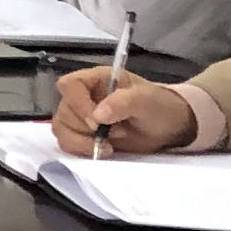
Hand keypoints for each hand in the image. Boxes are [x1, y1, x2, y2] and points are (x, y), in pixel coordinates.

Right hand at [55, 67, 196, 156]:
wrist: (168, 127)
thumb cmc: (158, 107)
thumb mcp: (146, 100)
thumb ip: (123, 102)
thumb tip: (98, 115)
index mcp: (96, 79)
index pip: (69, 85)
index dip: (78, 104)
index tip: (98, 122)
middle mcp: (83, 96)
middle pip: (64, 112)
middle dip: (87, 129)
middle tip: (117, 133)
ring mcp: (80, 116)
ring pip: (61, 130)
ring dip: (83, 142)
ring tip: (110, 144)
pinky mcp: (82, 135)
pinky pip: (67, 144)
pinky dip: (82, 150)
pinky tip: (104, 150)